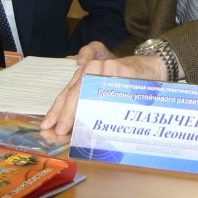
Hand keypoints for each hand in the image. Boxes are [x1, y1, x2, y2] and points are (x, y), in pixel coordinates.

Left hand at [40, 49, 167, 135]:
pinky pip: (112, 90)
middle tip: (59, 130)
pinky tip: (99, 117)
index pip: (67, 92)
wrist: (151, 66)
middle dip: (65, 113)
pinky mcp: (123, 71)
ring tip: (73, 127)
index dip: (56, 110)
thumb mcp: (103, 88)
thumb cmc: (125, 81)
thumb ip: (86, 101)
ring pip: (90, 91)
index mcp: (86, 73)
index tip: (47, 126)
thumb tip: (67, 127)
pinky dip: (106, 105)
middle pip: (75, 92)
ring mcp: (107, 68)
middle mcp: (94, 68)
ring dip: (81, 111)